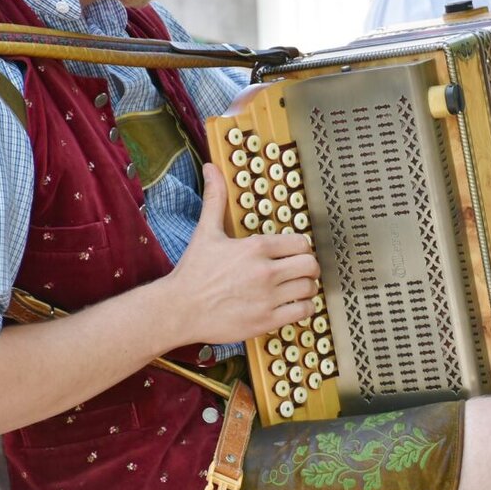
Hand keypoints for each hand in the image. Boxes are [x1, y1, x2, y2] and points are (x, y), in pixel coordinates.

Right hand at [162, 164, 319, 344]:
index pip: (301, 243)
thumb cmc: (193, 272)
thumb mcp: (206, 232)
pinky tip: (293, 306)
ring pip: (310, 289)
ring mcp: (268, 297)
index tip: (295, 254)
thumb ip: (215, 199)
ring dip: (307, 288)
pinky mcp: (267, 320)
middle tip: (301, 271)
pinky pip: (303, 312)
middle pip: (311, 265)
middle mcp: (265, 271)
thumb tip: (212, 169)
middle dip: (309, 268)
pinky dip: (304, 309)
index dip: (302, 248)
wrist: (179, 309)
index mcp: (255, 247)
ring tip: (297, 289)